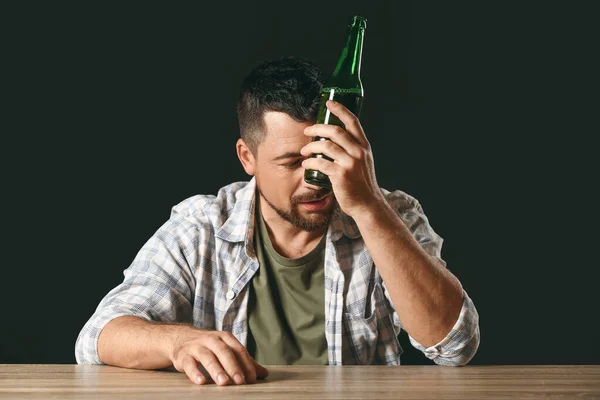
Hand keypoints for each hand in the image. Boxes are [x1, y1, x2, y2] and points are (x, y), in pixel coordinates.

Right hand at [169, 327, 268, 385]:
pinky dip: (195, 373)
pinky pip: (189, 364)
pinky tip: (201, 381)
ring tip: (223, 382)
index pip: (238, 350)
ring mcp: (197, 347)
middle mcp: (212, 340)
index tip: (251, 378)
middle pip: (224, 352)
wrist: (180, 338)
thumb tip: (264, 373)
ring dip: (216, 370)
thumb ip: (244, 361)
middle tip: (240, 381)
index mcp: (225, 338)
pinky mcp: (184, 356)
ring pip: (207, 357)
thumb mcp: (226, 349)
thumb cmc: (208, 346)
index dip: (246, 364)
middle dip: (233, 367)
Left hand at [301, 100, 385, 217]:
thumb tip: (336, 141)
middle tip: (307, 131)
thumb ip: (353, 151)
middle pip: (335, 130)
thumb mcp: (363, 163)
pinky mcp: (340, 175)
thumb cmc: (362, 184)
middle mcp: (358, 152)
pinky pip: (321, 163)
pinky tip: (306, 164)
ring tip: (304, 151)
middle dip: (317, 128)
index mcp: (364, 146)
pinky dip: (310, 162)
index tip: (329, 103)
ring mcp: (350, 163)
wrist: (368, 205)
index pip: (353, 122)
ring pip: (326, 145)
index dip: (340, 110)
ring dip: (311, 146)